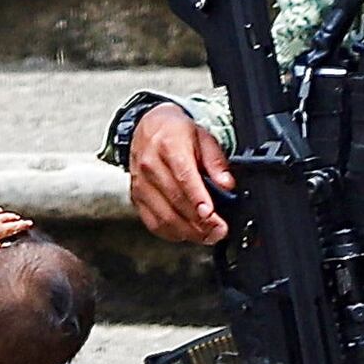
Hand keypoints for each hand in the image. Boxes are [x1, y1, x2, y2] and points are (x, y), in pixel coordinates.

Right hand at [127, 104, 235, 244]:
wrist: (147, 127)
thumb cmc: (175, 133)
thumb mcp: (202, 137)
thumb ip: (216, 161)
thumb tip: (227, 184)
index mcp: (169, 146)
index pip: (183, 176)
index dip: (198, 198)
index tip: (210, 214)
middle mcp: (150, 166)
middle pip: (175, 200)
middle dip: (199, 221)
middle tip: (219, 230)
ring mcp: (141, 184)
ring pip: (164, 217)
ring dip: (188, 232)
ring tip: (208, 235)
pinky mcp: (137, 198)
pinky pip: (153, 223)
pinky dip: (172, 233)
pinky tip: (188, 233)